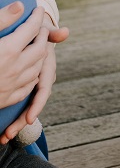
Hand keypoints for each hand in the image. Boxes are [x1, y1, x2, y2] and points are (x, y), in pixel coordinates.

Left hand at [0, 8, 68, 142]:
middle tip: (9, 134)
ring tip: (4, 137)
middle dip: (22, 120)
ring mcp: (35, 84)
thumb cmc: (40, 30)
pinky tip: (4, 130)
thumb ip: (52, 33)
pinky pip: (21, 103)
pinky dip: (14, 116)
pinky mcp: (27, 86)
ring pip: (27, 107)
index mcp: (48, 68)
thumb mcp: (44, 30)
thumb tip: (65, 32)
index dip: (37, 104)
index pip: (43, 89)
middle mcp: (42, 79)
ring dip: (16, 123)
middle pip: (33, 104)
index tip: (29, 118)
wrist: (39, 31)